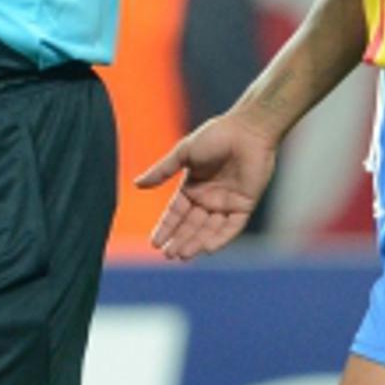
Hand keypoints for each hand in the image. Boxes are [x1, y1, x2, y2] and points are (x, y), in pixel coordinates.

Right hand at [135, 114, 277, 260]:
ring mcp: (227, 203)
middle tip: (168, 254)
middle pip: (191, 225)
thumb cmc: (215, 136)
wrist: (248, 130)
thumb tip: (136, 185)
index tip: (154, 244)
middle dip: (179, 240)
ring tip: (182, 255)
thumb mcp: (183, 153)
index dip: (165, 228)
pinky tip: (207, 248)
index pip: (175, 213)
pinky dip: (220, 238)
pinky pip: (231, 227)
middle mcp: (208, 198)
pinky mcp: (245, 205)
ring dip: (196, 242)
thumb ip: (161, 171)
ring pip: (209, 229)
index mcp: (192, 186)